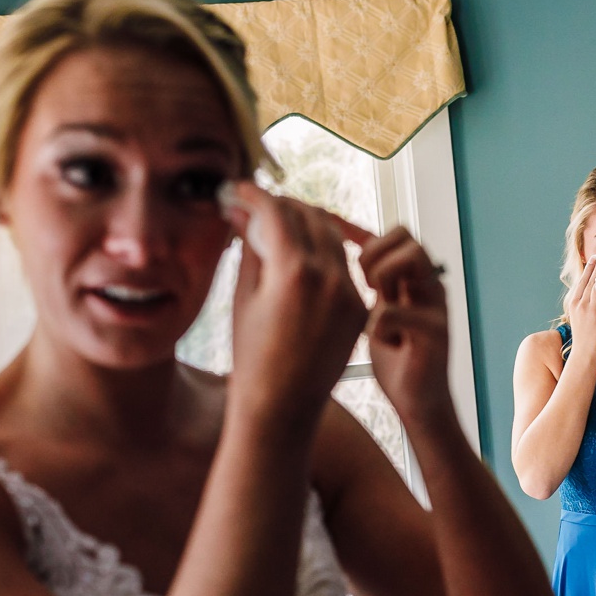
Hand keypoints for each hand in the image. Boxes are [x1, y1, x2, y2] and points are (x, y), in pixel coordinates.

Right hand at [219, 180, 367, 425]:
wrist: (282, 406)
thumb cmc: (252, 357)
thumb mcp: (245, 296)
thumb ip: (251, 248)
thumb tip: (244, 213)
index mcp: (294, 271)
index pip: (276, 211)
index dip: (253, 194)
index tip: (237, 190)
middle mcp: (329, 276)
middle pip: (308, 216)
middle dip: (282, 205)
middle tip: (257, 205)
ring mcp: (349, 292)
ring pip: (331, 237)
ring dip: (305, 224)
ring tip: (279, 227)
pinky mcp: (358, 308)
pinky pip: (342, 266)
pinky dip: (322, 253)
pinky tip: (301, 257)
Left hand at [334, 220, 455, 428]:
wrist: (417, 403)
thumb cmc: (395, 360)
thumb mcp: (376, 312)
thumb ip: (371, 285)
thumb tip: (338, 254)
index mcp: (417, 280)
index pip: (397, 234)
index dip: (361, 232)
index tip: (334, 240)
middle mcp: (431, 286)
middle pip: (408, 236)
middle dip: (374, 254)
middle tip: (363, 286)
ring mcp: (437, 306)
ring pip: (412, 258)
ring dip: (383, 276)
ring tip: (376, 307)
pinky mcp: (436, 332)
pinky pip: (393, 312)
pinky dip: (377, 329)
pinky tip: (384, 344)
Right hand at [563, 256, 595, 360]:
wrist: (585, 350)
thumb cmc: (582, 332)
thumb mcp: (576, 313)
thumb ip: (581, 299)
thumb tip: (588, 285)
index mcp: (574, 302)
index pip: (582, 279)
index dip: (590, 267)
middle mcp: (581, 304)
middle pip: (592, 280)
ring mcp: (592, 310)